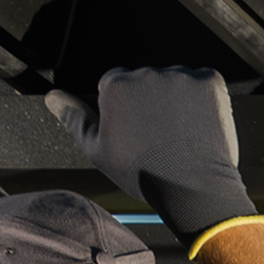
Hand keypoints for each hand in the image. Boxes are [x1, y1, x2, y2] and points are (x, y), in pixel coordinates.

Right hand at [48, 64, 256, 257]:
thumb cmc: (144, 174)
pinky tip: (199, 125)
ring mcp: (180, 77)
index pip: (116, 82)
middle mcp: (147, 74)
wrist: (193, 189)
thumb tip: (53, 99)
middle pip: (146, 79)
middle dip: (152, 100)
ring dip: (178, 99)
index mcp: (116, 84)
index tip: (136, 129)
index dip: (126, 108)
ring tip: (181, 133)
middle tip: (161, 135)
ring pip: (175, 80)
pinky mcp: (209, 83)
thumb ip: (74, 118)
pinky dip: (204, 99)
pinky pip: (205, 82)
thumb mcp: (97, 151)